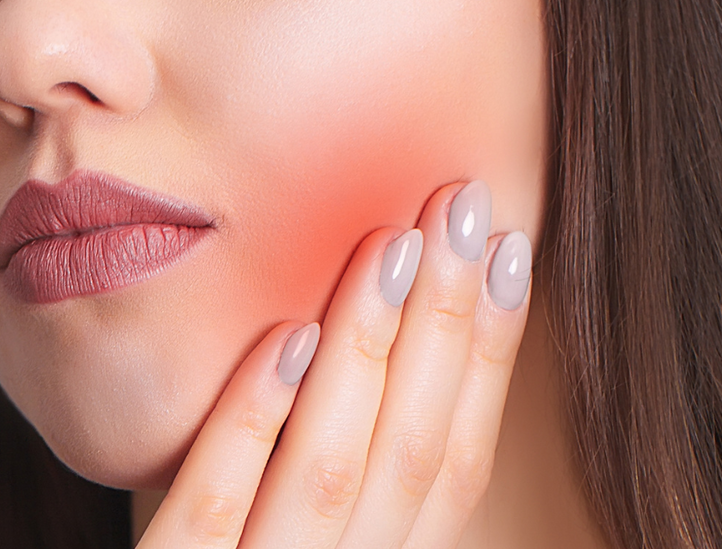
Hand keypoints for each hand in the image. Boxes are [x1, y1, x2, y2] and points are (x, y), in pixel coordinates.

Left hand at [136, 180, 534, 547]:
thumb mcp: (293, 535)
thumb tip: (398, 324)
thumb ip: (335, 469)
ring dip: (367, 353)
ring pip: (326, 477)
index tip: (512, 250)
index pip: (453, 467)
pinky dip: (251, 425)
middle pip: (409, 459)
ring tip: (393, 244)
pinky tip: (280, 337)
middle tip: (468, 205)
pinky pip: (210, 515)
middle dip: (447, 325)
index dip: (490, 358)